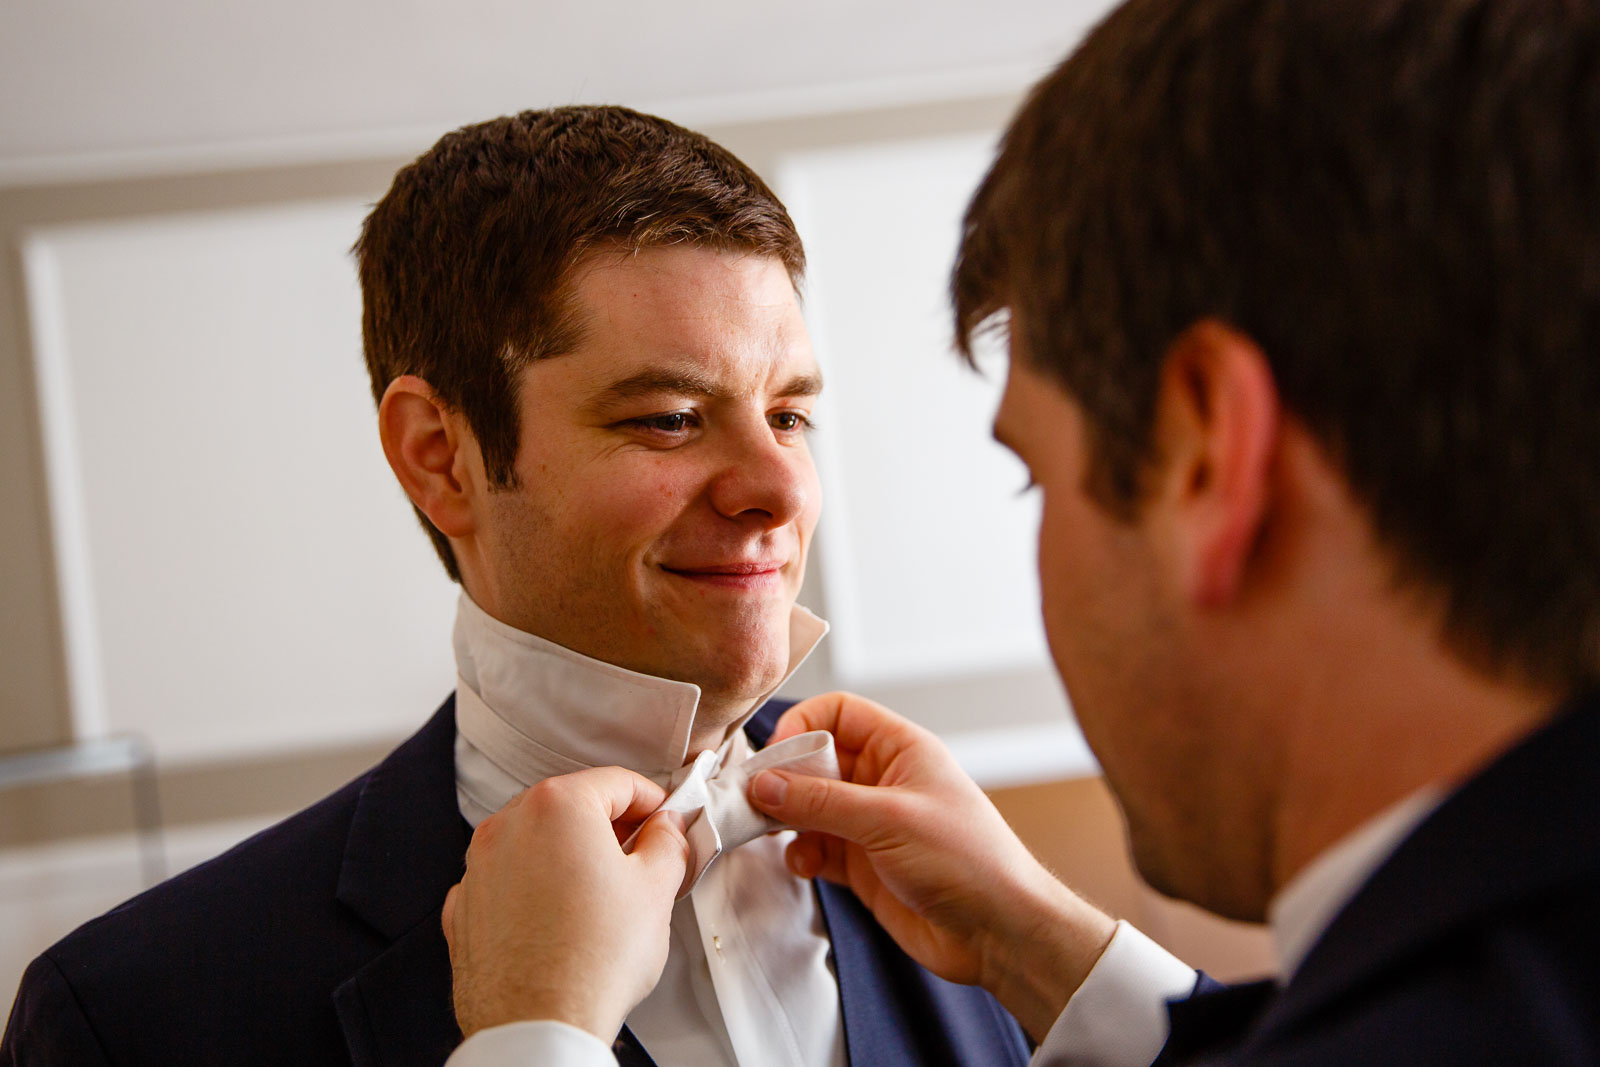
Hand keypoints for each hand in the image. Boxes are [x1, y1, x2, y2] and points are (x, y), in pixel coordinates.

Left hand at [442, 766, 688, 1041]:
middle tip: (641, 861)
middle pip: (571, 807)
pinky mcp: (464, 908)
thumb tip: (666, 830)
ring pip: (535, 843)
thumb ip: (667, 843)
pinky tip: (560, 921)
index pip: (617, 782)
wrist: (538, 1026)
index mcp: (557, 806)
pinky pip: (506, 882)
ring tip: (602, 898)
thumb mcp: (656, 890)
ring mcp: (477, 867)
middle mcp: (508, 826)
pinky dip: (533, 890)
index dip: (653, 801)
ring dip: (569, 858)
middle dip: (609, 828)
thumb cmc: (592, 961)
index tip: (666, 822)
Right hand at [748, 692, 1115, 1039]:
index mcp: (901, 750)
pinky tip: (804, 864)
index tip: (775, 756)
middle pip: (817, 761)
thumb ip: (822, 802)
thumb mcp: (889, 820)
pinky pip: (817, 847)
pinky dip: (801, 853)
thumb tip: (766, 783)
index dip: (803, 726)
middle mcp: (884, 782)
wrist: (998, 933)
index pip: (840, 714)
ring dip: (787, 818)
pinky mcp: (863, 866)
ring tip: (769, 832)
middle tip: (756, 798)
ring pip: (810, 807)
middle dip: (784, 778)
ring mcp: (872, 825)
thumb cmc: (969, 861)